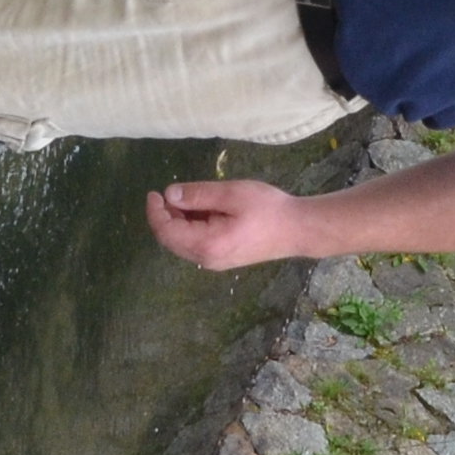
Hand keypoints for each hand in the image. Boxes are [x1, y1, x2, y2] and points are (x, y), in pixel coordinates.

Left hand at [144, 178, 320, 270]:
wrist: (299, 229)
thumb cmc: (268, 209)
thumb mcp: (231, 194)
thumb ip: (198, 195)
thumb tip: (169, 195)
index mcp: (206, 244)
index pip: (166, 232)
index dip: (155, 212)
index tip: (155, 192)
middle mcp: (206, 259)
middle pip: (172, 240)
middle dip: (164, 217)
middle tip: (168, 193)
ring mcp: (215, 262)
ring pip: (183, 243)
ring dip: (178, 222)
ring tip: (185, 198)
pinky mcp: (224, 258)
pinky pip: (197, 244)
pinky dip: (191, 227)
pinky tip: (200, 210)